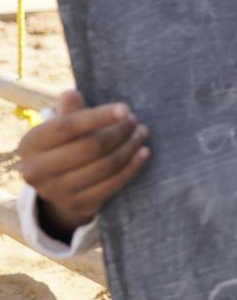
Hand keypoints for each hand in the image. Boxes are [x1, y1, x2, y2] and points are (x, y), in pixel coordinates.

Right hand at [17, 90, 149, 239]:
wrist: (59, 184)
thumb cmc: (65, 144)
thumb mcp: (62, 126)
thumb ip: (70, 111)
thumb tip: (71, 95)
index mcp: (30, 144)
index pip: (67, 127)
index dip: (99, 117)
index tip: (126, 109)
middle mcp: (36, 170)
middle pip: (90, 147)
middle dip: (119, 132)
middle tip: (135, 122)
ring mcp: (56, 192)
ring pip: (105, 166)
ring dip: (129, 147)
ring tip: (142, 133)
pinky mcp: (77, 205)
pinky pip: (113, 184)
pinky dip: (132, 166)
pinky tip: (143, 152)